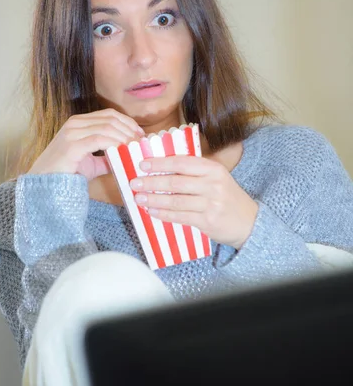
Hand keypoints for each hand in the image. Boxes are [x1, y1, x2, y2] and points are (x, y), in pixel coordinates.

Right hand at [28, 108, 143, 180]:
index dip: (128, 122)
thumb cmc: (67, 173)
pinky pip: (99, 139)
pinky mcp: (72, 145)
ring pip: (107, 127)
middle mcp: (75, 123)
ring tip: (136, 148)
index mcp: (79, 122)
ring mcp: (72, 132)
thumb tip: (126, 158)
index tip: (141, 135)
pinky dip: (114, 144)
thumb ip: (107, 157)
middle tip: (142, 142)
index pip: (110, 115)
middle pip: (111, 118)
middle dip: (130, 129)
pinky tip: (123, 151)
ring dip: (125, 137)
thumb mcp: (92, 163)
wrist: (45, 184)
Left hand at [130, 155, 258, 249]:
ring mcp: (211, 203)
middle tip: (135, 182)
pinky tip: (152, 211)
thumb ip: (194, 172)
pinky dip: (164, 214)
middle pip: (176, 182)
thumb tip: (161, 168)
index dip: (161, 163)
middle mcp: (213, 184)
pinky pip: (180, 216)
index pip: (182, 163)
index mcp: (213, 169)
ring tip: (139, 198)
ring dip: (154, 199)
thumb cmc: (227, 197)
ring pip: (176, 201)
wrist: (250, 222)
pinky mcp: (207, 221)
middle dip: (152, 182)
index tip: (143, 164)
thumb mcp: (217, 178)